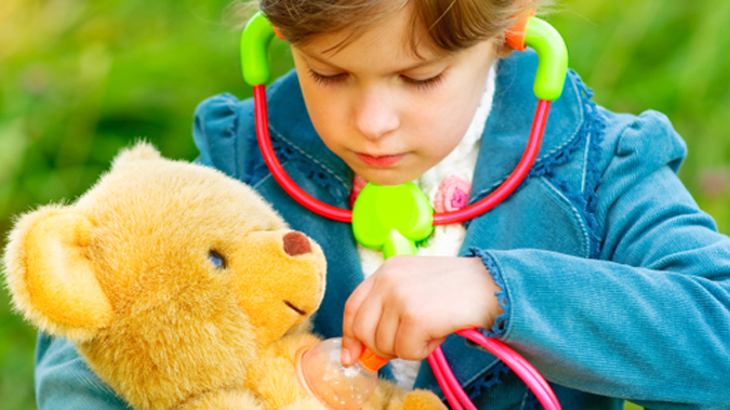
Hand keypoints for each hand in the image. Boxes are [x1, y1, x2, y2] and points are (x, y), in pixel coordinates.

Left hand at [340, 256, 502, 365]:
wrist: (491, 286)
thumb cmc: (455, 291)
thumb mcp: (414, 289)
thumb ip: (386, 311)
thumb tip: (358, 354)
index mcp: (387, 269)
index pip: (352, 307)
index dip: (351, 335)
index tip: (353, 355)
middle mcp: (388, 279)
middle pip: (362, 330)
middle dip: (382, 347)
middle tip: (408, 341)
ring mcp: (400, 296)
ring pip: (384, 345)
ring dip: (408, 347)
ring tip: (430, 328)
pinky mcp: (415, 316)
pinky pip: (406, 352)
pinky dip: (423, 350)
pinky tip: (438, 333)